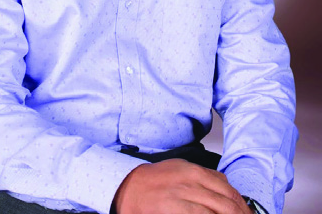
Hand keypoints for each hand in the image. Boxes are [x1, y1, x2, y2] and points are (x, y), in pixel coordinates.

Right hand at [113, 158, 251, 213]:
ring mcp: (184, 197)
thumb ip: (204, 175)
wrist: (129, 187)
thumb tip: (225, 184)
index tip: (248, 213)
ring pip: (218, 210)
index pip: (228, 189)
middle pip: (227, 202)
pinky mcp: (176, 210)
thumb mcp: (181, 168)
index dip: (242, 205)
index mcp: (194, 171)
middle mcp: (192, 182)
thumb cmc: (155, 181)